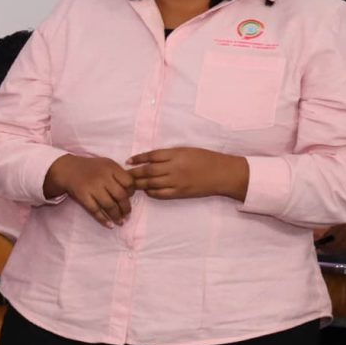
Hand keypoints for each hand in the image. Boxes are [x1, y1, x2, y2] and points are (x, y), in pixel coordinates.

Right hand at [44, 152, 134, 225]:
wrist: (67, 169)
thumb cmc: (90, 168)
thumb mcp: (106, 164)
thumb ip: (119, 174)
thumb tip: (133, 190)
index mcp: (111, 168)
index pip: (128, 182)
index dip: (132, 192)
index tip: (130, 197)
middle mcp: (103, 177)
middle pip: (120, 195)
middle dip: (126, 208)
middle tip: (127, 215)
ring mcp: (92, 187)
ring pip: (109, 205)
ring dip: (117, 216)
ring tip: (121, 222)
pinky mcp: (82, 196)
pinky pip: (95, 210)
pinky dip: (103, 219)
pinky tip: (109, 225)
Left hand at [129, 146, 249, 201]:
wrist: (223, 174)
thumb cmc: (206, 159)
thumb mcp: (187, 150)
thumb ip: (170, 154)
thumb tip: (151, 158)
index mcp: (176, 154)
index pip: (152, 156)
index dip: (138, 158)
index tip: (128, 160)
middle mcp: (174, 168)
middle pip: (148, 171)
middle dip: (133, 173)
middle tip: (122, 175)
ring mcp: (176, 181)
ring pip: (151, 183)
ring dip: (139, 183)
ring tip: (129, 184)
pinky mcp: (180, 192)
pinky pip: (160, 194)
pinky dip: (151, 192)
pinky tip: (146, 190)